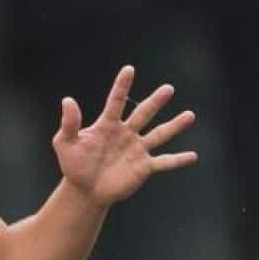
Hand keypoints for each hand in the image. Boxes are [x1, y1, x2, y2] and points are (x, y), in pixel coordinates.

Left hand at [53, 65, 197, 206]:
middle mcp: (126, 133)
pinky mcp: (143, 167)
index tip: (129, 69)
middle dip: (155, 102)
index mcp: (108, 125)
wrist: (84, 190)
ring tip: (190, 115)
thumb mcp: (65, 143)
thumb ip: (69, 124)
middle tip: (168, 89)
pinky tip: (193, 156)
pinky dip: (178, 160)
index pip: (116, 102)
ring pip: (159, 134)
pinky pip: (164, 162)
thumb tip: (67, 100)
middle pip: (143, 113)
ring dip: (174, 126)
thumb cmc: (74, 165)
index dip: (122, 86)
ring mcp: (137, 149)